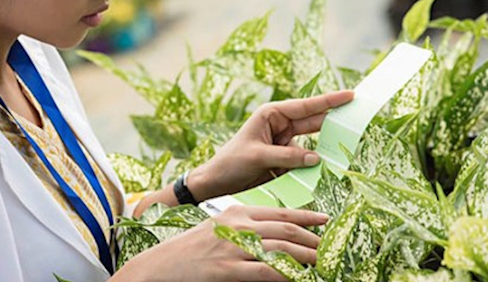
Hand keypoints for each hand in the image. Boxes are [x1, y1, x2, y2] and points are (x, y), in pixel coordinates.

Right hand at [115, 205, 328, 281]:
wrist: (158, 266)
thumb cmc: (188, 251)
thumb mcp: (216, 230)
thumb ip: (243, 230)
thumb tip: (271, 239)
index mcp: (235, 213)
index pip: (279, 212)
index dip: (306, 217)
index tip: (325, 220)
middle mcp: (237, 226)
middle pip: (285, 229)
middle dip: (311, 238)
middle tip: (329, 246)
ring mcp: (233, 247)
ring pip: (281, 248)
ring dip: (306, 256)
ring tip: (323, 262)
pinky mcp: (228, 269)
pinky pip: (266, 271)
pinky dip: (286, 274)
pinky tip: (298, 278)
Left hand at [189, 90, 353, 200]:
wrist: (216, 183)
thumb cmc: (231, 162)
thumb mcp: (257, 156)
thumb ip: (287, 156)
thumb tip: (316, 158)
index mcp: (272, 114)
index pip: (305, 106)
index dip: (329, 101)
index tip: (351, 94)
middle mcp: (280, 126)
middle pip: (314, 122)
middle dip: (335, 121)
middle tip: (358, 118)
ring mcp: (285, 143)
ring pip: (313, 144)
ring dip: (326, 148)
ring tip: (346, 147)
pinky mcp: (286, 161)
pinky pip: (306, 161)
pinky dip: (316, 166)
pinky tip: (328, 169)